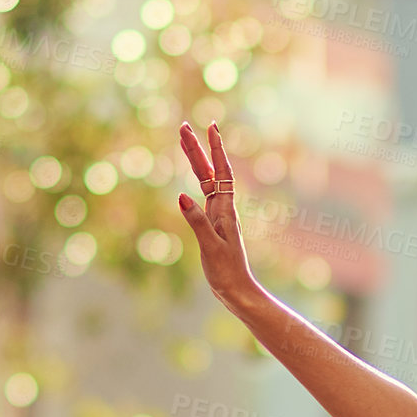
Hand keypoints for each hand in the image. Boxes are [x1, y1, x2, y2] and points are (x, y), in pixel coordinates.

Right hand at [176, 121, 260, 313]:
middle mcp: (223, 209)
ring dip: (195, 160)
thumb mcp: (209, 246)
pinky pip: (203, 195)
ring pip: (205, 181)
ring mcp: (217, 215)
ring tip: (184, 140)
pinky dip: (196, 180)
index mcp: (225, 211)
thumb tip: (181, 196)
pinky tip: (192, 173)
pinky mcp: (212, 224)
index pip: (221, 173)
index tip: (211, 127)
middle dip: (198, 148)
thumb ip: (196, 221)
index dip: (216, 150)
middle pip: (209, 172)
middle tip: (184, 126)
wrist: (236, 291)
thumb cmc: (226, 271)